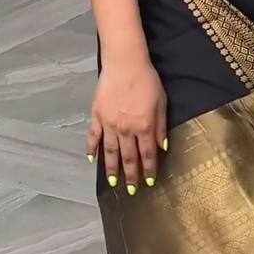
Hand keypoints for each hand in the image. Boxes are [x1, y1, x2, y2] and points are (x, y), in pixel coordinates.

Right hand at [86, 57, 167, 194]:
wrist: (125, 63)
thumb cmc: (147, 80)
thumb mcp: (161, 102)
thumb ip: (160, 127)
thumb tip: (162, 147)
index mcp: (144, 127)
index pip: (147, 154)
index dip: (148, 170)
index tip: (148, 182)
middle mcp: (126, 130)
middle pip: (128, 157)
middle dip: (131, 176)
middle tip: (131, 191)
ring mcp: (109, 124)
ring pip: (110, 152)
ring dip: (111, 169)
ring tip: (113, 182)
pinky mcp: (97, 115)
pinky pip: (93, 136)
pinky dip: (91, 149)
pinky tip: (91, 159)